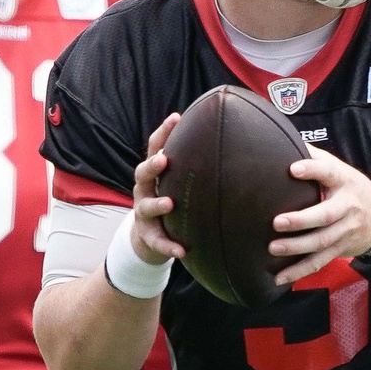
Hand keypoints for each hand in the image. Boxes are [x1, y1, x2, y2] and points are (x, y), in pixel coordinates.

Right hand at [130, 113, 186, 267]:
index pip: (155, 148)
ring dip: (157, 204)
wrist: (150, 238)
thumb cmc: (170, 202)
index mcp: (153, 174)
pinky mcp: (148, 236)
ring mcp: (143, 213)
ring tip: (170, 204)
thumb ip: (193, 167)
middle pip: (142, 173)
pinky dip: (168, 246)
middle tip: (164, 161)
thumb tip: (228, 143)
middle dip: (152, 166)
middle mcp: (144, 190)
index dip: (163, 133)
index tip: (176, 118)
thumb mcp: (176, 183)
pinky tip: (181, 251)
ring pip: (146, 207)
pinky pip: (158, 242)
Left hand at [269, 146, 370, 284]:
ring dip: (296, 248)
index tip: (293, 169)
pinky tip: (280, 278)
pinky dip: (298, 272)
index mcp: (344, 182)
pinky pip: (318, 262)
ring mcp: (345, 231)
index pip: (329, 173)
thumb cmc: (351, 189)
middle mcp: (347, 207)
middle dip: (301, 220)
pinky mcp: (340, 250)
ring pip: (321, 243)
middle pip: (325, 216)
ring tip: (273, 248)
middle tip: (277, 222)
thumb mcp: (340, 169)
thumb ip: (315, 158)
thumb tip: (283, 139)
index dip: (313, 170)